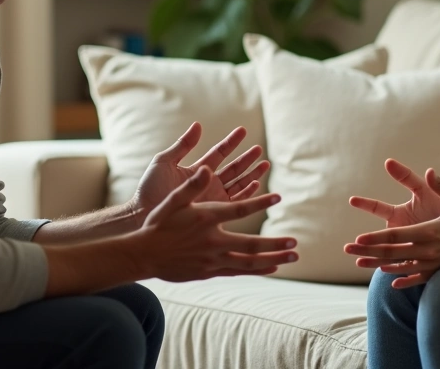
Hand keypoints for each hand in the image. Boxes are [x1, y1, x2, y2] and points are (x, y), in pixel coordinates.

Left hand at [133, 123, 269, 219]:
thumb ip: (182, 145)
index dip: (231, 142)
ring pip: (238, 184)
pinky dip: (247, 193)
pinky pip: (235, 201)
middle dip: (247, 159)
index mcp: (196, 170)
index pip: (219, 153)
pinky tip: (256, 184)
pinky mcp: (214, 212)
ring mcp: (211, 198)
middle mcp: (207, 183)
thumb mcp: (164, 162)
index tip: (243, 130)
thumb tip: (198, 125)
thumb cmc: (150, 190)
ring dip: (252, 174)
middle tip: (259, 149)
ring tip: (265, 164)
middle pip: (232, 169)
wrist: (144, 216)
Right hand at [137, 166, 297, 281]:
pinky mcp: (209, 271)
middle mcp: (213, 241)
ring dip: (273, 258)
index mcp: (207, 218)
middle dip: (275, 243)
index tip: (277, 197)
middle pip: (251, 244)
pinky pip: (238, 271)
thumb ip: (192, 185)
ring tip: (293, 256)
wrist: (144, 254)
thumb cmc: (158, 223)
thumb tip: (206, 167)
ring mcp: (212, 259)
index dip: (260, 202)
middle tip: (295, 242)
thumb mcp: (173, 200)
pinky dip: (257, 269)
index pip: (240, 209)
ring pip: (249, 262)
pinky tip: (272, 267)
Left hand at [344, 168, 439, 288]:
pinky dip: (401, 279)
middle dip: (368, 250)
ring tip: (358, 263)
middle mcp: (426, 250)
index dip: (376, 237)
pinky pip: (414, 278)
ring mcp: (430, 263)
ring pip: (398, 266)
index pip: (396, 235)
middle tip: (348, 249)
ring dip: (376, 264)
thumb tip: (429, 171)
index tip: (358, 238)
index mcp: (428, 232)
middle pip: (391, 252)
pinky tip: (389, 280)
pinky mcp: (435, 272)